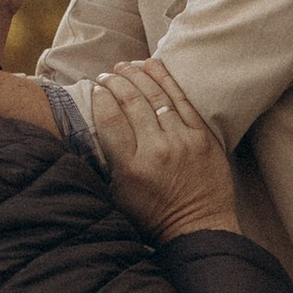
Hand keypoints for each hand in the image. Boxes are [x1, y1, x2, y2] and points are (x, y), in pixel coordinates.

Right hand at [90, 59, 240, 240]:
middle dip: (116, 82)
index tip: (95, 88)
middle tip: (107, 74)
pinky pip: (182, 100)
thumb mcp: (118, 195)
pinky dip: (166, 79)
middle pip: (131, 101)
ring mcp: (183, 141)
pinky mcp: (203, 137)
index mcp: (131, 167)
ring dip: (138, 75)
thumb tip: (89, 128)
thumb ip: (106, 162)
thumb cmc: (153, 215)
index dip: (100, 98)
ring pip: (156, 96)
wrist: (198, 228)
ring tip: (124, 66)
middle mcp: (157, 150)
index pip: (110, 119)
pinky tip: (153, 65)